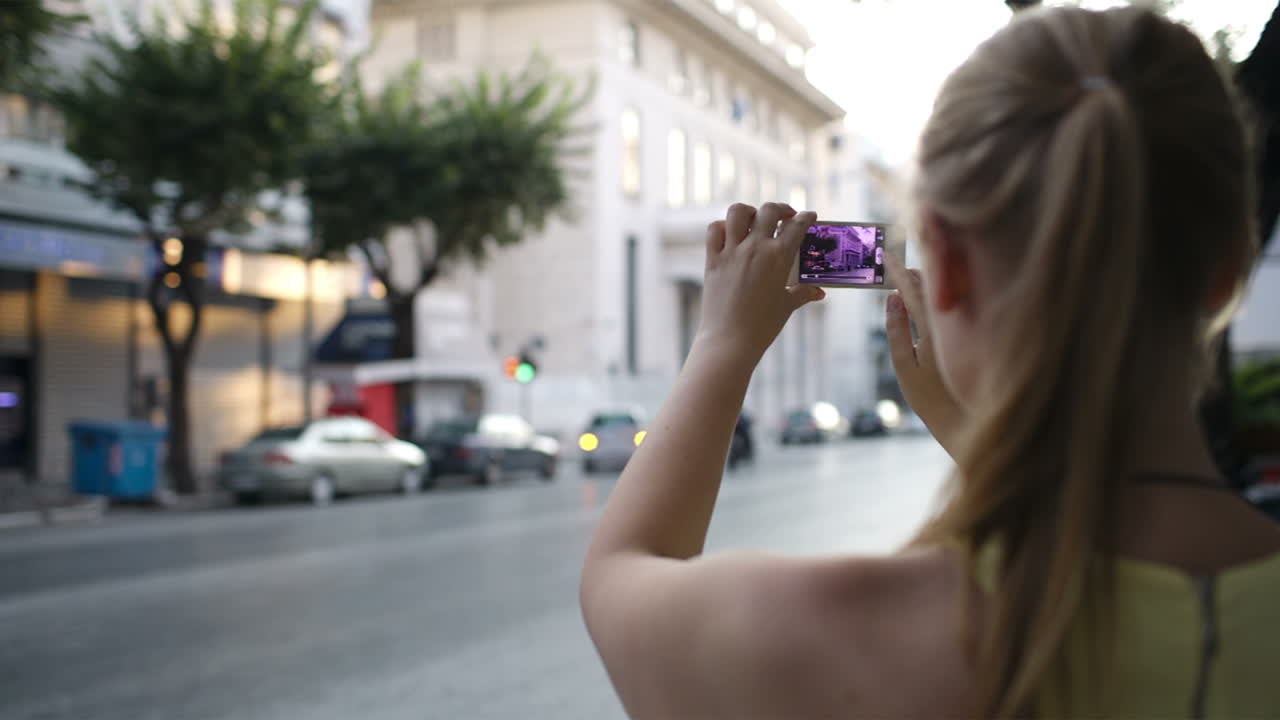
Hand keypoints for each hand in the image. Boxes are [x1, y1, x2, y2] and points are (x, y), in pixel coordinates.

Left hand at [694, 203, 825, 363]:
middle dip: (781, 209)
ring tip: (754, 220)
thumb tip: (819, 292)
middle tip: (785, 217)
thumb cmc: (762, 326)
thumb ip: (803, 293)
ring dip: (749, 211)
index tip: (809, 216)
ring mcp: (732, 252)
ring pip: (738, 212)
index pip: (797, 225)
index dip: (806, 217)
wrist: (730, 340)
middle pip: (769, 211)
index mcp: (779, 257)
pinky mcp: (713, 260)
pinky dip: (722, 226)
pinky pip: (714, 230)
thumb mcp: (787, 306)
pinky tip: (730, 234)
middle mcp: (755, 248)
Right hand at [885, 254, 964, 457]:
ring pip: (943, 296)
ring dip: (927, 284)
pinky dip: (937, 299)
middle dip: (914, 273)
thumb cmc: (933, 399)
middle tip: (898, 264)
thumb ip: (897, 330)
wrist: (968, 422)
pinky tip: (931, 301)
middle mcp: (951, 324)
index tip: (887, 256)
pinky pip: (951, 308)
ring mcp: (962, 330)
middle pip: (931, 286)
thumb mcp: (905, 367)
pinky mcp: (969, 338)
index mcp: (933, 328)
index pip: (913, 289)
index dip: (899, 271)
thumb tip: (892, 299)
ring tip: (912, 277)